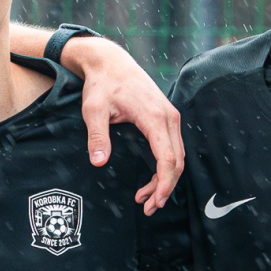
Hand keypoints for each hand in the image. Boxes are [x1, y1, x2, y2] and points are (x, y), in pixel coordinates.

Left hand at [61, 36, 183, 213]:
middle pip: (177, 161)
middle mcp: (168, 117)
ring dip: (165, 180)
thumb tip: (99, 162)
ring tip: (146, 200)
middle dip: (165, 188)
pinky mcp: (166, 118)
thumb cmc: (102, 84)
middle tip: (148, 208)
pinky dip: (165, 167)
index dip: (163, 183)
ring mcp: (170, 116)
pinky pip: (172, 148)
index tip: (154, 201)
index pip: (167, 158)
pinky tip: (150, 181)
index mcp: (154, 116)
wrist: (110, 62)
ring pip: (177, 156)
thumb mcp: (93, 110)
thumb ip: (98, 136)